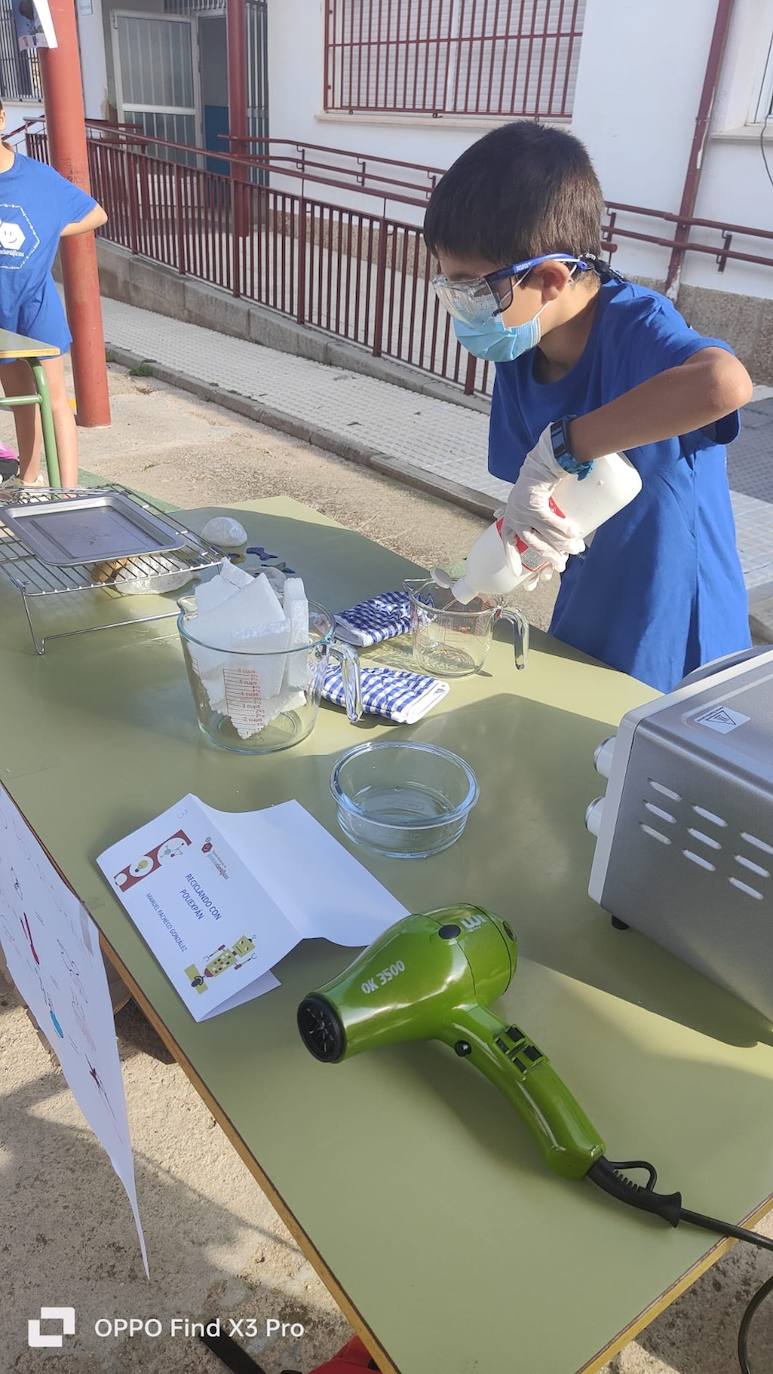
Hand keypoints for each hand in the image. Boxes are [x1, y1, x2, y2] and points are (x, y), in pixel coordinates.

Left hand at [501, 425, 585, 568]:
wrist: (541, 463)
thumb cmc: (539, 482)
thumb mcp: (533, 502)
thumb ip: (538, 516)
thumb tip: (554, 529)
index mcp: (511, 516)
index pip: (507, 540)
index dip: (511, 556)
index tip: (517, 573)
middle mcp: (515, 515)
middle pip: (531, 543)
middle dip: (548, 555)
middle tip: (561, 565)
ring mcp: (523, 511)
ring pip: (542, 535)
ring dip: (559, 544)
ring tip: (575, 549)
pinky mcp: (534, 504)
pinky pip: (549, 522)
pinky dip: (562, 529)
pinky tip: (573, 534)